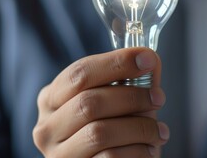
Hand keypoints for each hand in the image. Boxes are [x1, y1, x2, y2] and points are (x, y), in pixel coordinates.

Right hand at [33, 47, 168, 156]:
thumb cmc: (112, 130)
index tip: (147, 59)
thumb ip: (131, 79)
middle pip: (88, 103)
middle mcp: (47, 126)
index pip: (80, 73)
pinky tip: (149, 148)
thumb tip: (149, 58)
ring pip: (98, 133)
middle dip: (130, 97)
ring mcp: (57, 154)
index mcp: (51, 98)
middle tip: (158, 98)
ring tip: (159, 130)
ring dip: (138, 128)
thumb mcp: (117, 101)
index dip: (116, 63)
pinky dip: (137, 151)